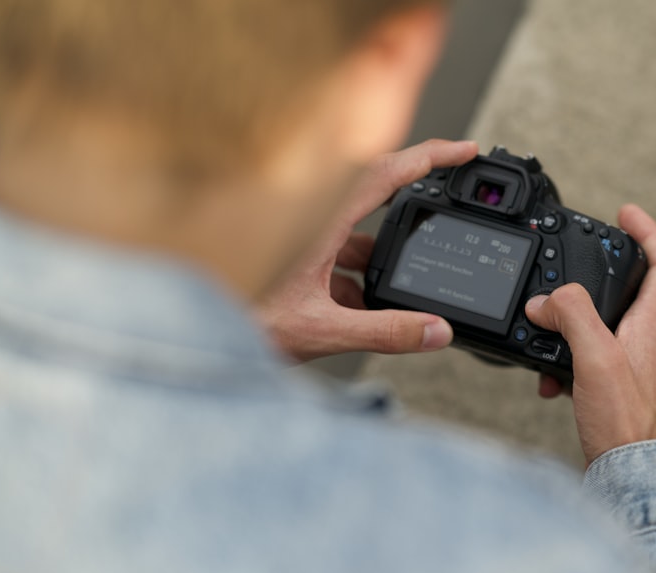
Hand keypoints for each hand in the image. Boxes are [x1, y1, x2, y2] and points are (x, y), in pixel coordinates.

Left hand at [256, 139, 479, 361]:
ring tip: (401, 291)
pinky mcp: (293, 265)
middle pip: (377, 200)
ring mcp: (301, 244)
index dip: (429, 157)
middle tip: (448, 211)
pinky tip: (363, 311)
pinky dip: (358, 281)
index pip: (385, 174)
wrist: (192, 337)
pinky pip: (338, 262)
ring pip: (357, 240)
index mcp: (319, 221)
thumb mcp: (322, 330)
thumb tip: (435, 330)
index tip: (463, 151)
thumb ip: (385, 331)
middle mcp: (310, 223)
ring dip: (381, 261)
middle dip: (414, 210)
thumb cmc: (238, 321)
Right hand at [524, 205, 655, 464]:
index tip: (626, 213)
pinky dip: (564, 364)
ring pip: (602, 329)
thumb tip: (546, 299)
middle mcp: (646, 344)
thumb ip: (573, 317)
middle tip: (569, 269)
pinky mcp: (614, 394)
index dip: (649, 232)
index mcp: (651, 326)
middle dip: (596, 276)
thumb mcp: (597, 358)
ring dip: (571, 325)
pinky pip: (588, 363)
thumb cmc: (630, 426)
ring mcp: (631, 369)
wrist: (638, 481)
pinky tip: (549, 381)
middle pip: (629, 292)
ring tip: (544, 330)